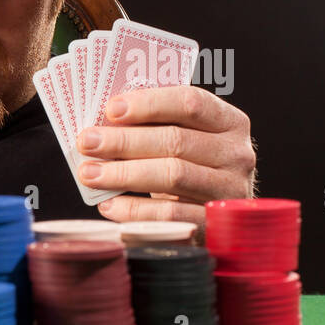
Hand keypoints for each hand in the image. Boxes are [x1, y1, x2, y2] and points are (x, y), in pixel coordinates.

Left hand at [75, 86, 256, 224]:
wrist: (215, 214)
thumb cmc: (190, 167)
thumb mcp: (184, 140)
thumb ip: (154, 127)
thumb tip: (102, 125)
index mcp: (230, 122)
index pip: (191, 102)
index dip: (149, 104)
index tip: (111, 109)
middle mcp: (236, 153)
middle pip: (176, 140)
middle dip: (124, 141)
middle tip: (87, 142)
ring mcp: (229, 189)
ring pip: (172, 174)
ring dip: (123, 173)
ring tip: (90, 173)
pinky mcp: (214, 222)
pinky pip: (170, 213)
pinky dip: (134, 209)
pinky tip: (108, 204)